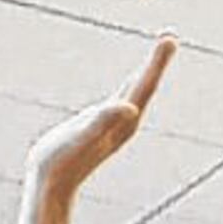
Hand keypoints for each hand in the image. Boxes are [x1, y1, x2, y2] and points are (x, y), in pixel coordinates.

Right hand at [27, 35, 170, 194]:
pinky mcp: (100, 128)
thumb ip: (105, 120)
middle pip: (145, 86)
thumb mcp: (83, 136)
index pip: (144, 85)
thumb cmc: (64, 160)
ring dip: (146, 73)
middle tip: (170, 37)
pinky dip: (128, 88)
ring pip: (134, 93)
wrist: (52, 186)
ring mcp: (113, 126)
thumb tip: (130, 107)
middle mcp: (124, 123)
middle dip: (157, 62)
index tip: (170, 37)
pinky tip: (128, 87)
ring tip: (157, 55)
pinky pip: (120, 102)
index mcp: (123, 121)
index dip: (156, 61)